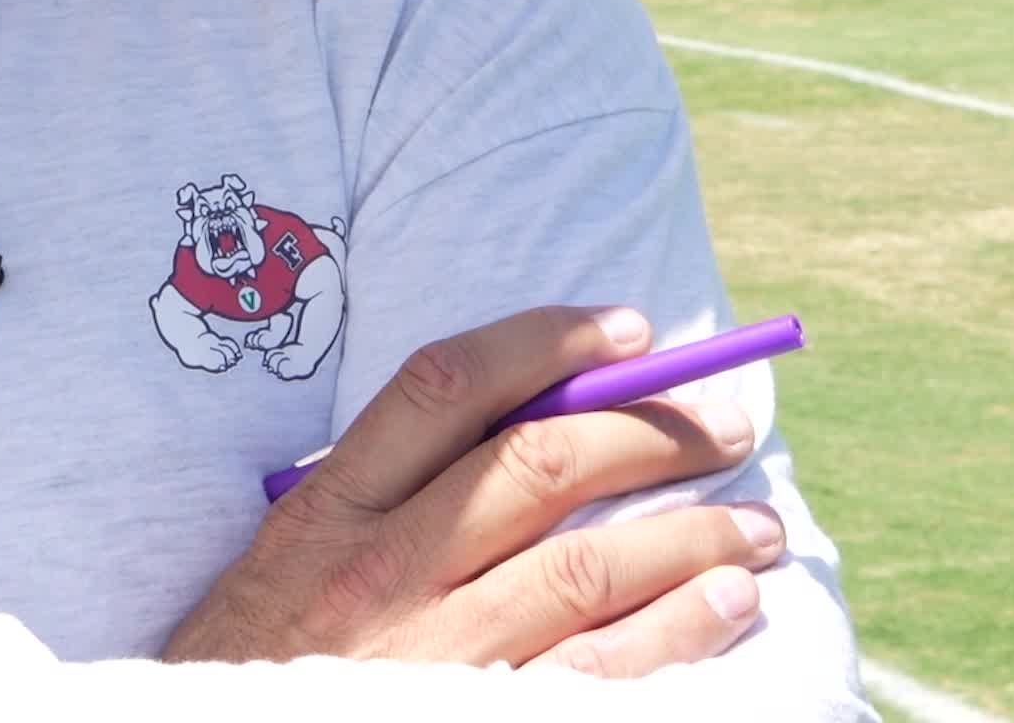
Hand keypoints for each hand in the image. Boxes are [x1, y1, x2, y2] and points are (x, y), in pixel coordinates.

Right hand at [162, 306, 781, 678]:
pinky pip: (602, 672)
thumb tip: (524, 426)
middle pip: (542, 465)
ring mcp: (433, 656)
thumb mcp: (286, 566)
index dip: (549, 340)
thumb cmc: (257, 669)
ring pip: (592, 567)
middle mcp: (379, 573)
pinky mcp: (478, 718)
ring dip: (695, 537)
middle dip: (655, 432)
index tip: (631, 330)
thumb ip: (374, 501)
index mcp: (325, 515)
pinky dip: (679, 632)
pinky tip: (726, 605)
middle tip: (727, 424)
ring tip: (756, 526)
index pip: (446, 386)